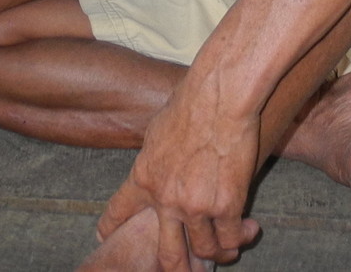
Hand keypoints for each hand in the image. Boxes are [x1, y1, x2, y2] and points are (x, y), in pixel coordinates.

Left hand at [95, 75, 261, 268]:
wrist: (220, 97)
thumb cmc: (192, 102)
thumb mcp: (157, 130)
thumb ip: (154, 156)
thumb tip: (157, 161)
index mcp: (144, 177)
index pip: (118, 212)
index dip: (110, 228)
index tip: (105, 236)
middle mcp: (166, 199)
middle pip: (165, 254)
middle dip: (174, 269)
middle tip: (182, 271)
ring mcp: (196, 206)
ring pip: (203, 250)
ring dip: (215, 254)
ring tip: (224, 251)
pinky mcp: (226, 204)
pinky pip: (230, 237)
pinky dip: (237, 238)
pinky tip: (245, 231)